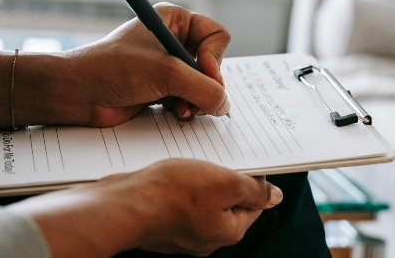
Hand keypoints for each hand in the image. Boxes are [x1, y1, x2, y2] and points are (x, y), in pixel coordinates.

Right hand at [8, 159, 283, 256]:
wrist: (120, 205)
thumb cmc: (170, 195)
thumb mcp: (225, 183)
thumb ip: (254, 190)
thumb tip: (274, 196)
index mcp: (228, 231)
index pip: (255, 204)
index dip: (254, 179)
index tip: (248, 160)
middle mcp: (206, 237)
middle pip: (228, 202)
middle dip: (224, 178)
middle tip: (217, 157)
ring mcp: (182, 232)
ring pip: (202, 200)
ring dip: (200, 179)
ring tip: (191, 162)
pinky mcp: (161, 222)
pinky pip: (178, 201)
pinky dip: (178, 185)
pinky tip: (171, 173)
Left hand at [20, 3, 230, 126]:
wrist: (76, 93)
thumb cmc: (112, 69)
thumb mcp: (166, 73)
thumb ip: (203, 88)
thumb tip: (224, 105)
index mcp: (174, 20)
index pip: (217, 36)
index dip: (214, 58)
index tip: (202, 74)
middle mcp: (173, 40)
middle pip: (213, 64)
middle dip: (206, 85)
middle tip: (194, 99)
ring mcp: (168, 66)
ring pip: (203, 85)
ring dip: (196, 100)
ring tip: (181, 109)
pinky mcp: (161, 89)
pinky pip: (190, 99)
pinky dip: (187, 108)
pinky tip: (174, 113)